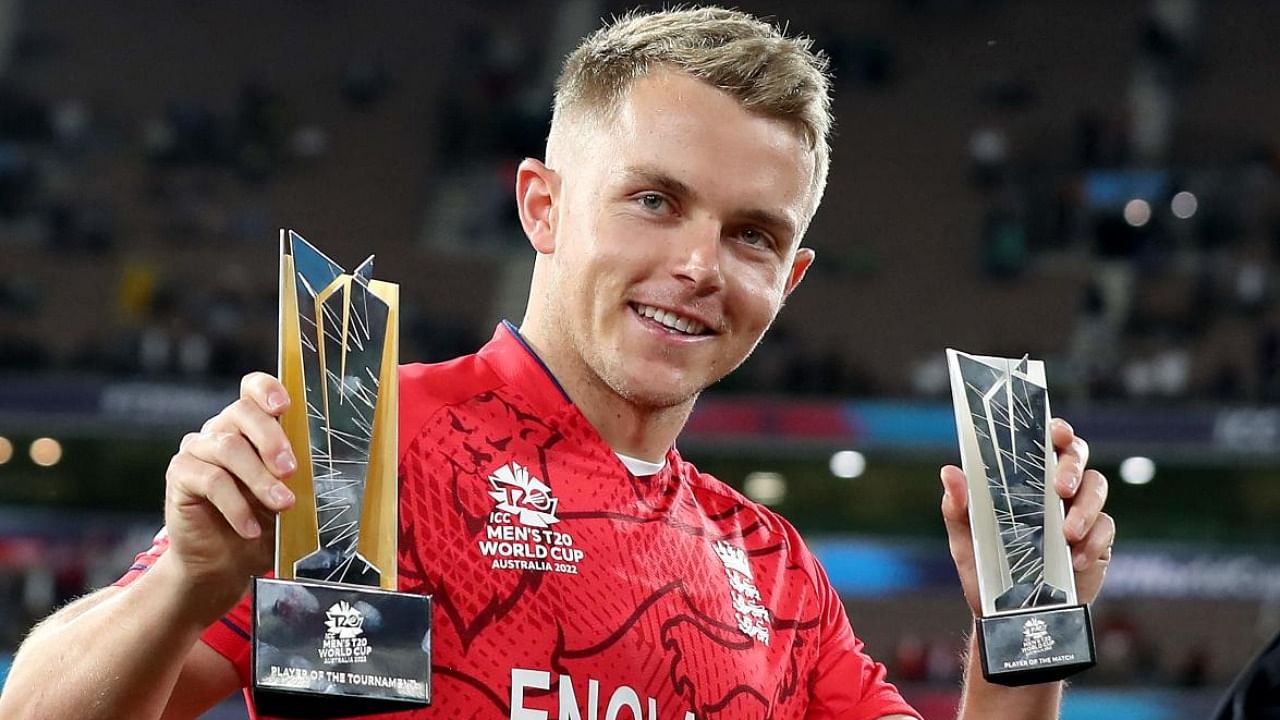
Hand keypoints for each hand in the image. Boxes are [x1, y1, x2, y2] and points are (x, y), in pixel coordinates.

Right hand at [162, 372, 297, 615]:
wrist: (226, 562)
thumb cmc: (264, 522)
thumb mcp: (289, 495)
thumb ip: (301, 476)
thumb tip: (330, 468)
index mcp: (251, 425)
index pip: (253, 388)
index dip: (267, 390)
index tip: (285, 407)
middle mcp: (221, 429)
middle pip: (242, 413)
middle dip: (271, 439)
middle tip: (292, 470)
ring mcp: (198, 450)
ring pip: (228, 448)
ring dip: (259, 479)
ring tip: (283, 505)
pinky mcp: (181, 475)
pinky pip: (209, 480)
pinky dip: (235, 506)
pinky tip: (251, 528)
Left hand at [940, 418, 1114, 613]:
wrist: (1007, 614)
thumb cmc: (986, 567)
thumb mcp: (966, 538)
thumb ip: (957, 507)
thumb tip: (949, 472)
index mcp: (1026, 479)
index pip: (1045, 441)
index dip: (1055, 430)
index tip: (1055, 431)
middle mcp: (1056, 489)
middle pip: (1078, 456)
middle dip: (1072, 466)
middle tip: (1060, 488)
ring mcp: (1081, 513)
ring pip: (1098, 489)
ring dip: (1086, 509)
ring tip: (1066, 534)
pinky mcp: (1098, 541)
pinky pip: (1106, 530)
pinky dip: (1094, 542)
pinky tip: (1075, 559)